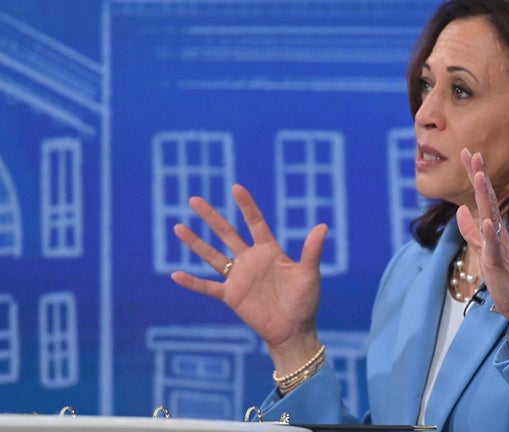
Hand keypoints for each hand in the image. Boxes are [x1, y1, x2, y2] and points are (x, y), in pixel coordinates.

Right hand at [171, 184, 327, 370]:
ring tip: (178, 226)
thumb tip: (323, 226)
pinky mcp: (231, 296)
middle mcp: (251, 260)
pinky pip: (208, 287)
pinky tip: (175, 274)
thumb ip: (312, 250)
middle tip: (194, 199)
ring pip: (212, 256)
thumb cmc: (305, 301)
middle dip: (211, 217)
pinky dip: (192, 282)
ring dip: (196, 242)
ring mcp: (239, 277)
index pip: (255, 223)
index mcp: (269, 251)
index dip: (246, 206)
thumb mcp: (309, 274)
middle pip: (227, 233)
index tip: (236, 188)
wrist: (294, 330)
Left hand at [456, 149, 508, 344]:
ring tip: (481, 176)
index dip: (475, 175)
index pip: (483, 197)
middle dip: (480, 175)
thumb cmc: (504, 276)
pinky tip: (488, 221)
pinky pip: (494, 246)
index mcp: (493, 228)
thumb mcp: (483, 249)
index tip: (467, 153)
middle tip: (472, 152)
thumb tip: (460, 210)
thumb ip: (471, 231)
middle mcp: (498, 232)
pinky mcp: (499, 263)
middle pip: (488, 199)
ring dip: (487, 196)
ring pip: (492, 216)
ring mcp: (499, 246)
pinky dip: (491, 233)